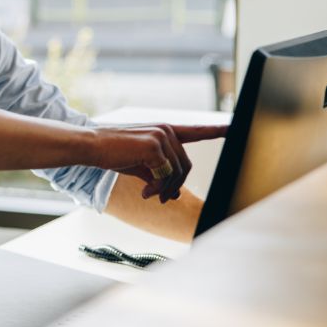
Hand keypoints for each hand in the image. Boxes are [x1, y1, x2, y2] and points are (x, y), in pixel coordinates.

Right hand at [92, 124, 226, 202]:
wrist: (92, 146)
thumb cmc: (113, 154)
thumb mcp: (140, 165)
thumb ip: (160, 175)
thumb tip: (174, 195)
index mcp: (165, 131)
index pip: (196, 131)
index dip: (217, 130)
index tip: (234, 128)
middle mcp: (166, 130)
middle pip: (186, 166)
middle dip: (174, 186)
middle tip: (161, 199)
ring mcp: (162, 136)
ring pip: (177, 173)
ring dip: (164, 189)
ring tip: (148, 194)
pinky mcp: (155, 146)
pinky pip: (166, 175)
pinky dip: (156, 188)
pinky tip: (144, 192)